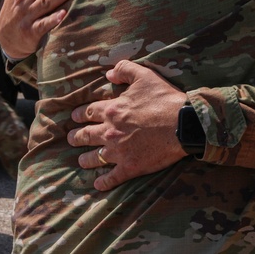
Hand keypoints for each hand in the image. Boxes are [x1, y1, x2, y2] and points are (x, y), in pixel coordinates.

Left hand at [68, 60, 187, 190]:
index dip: (80, 114)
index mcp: (113, 110)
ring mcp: (119, 151)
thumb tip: (108, 74)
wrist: (183, 124)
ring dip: (85, 159)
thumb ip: (125, 69)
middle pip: (86, 135)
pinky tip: (97, 184)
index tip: (74, 117)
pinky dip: (103, 182)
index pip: (88, 112)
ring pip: (94, 158)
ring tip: (81, 160)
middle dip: (76, 137)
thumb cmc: (165, 99)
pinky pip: (111, 177)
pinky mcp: (130, 166)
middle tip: (71, 138)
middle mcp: (110, 131)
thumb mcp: (145, 75)